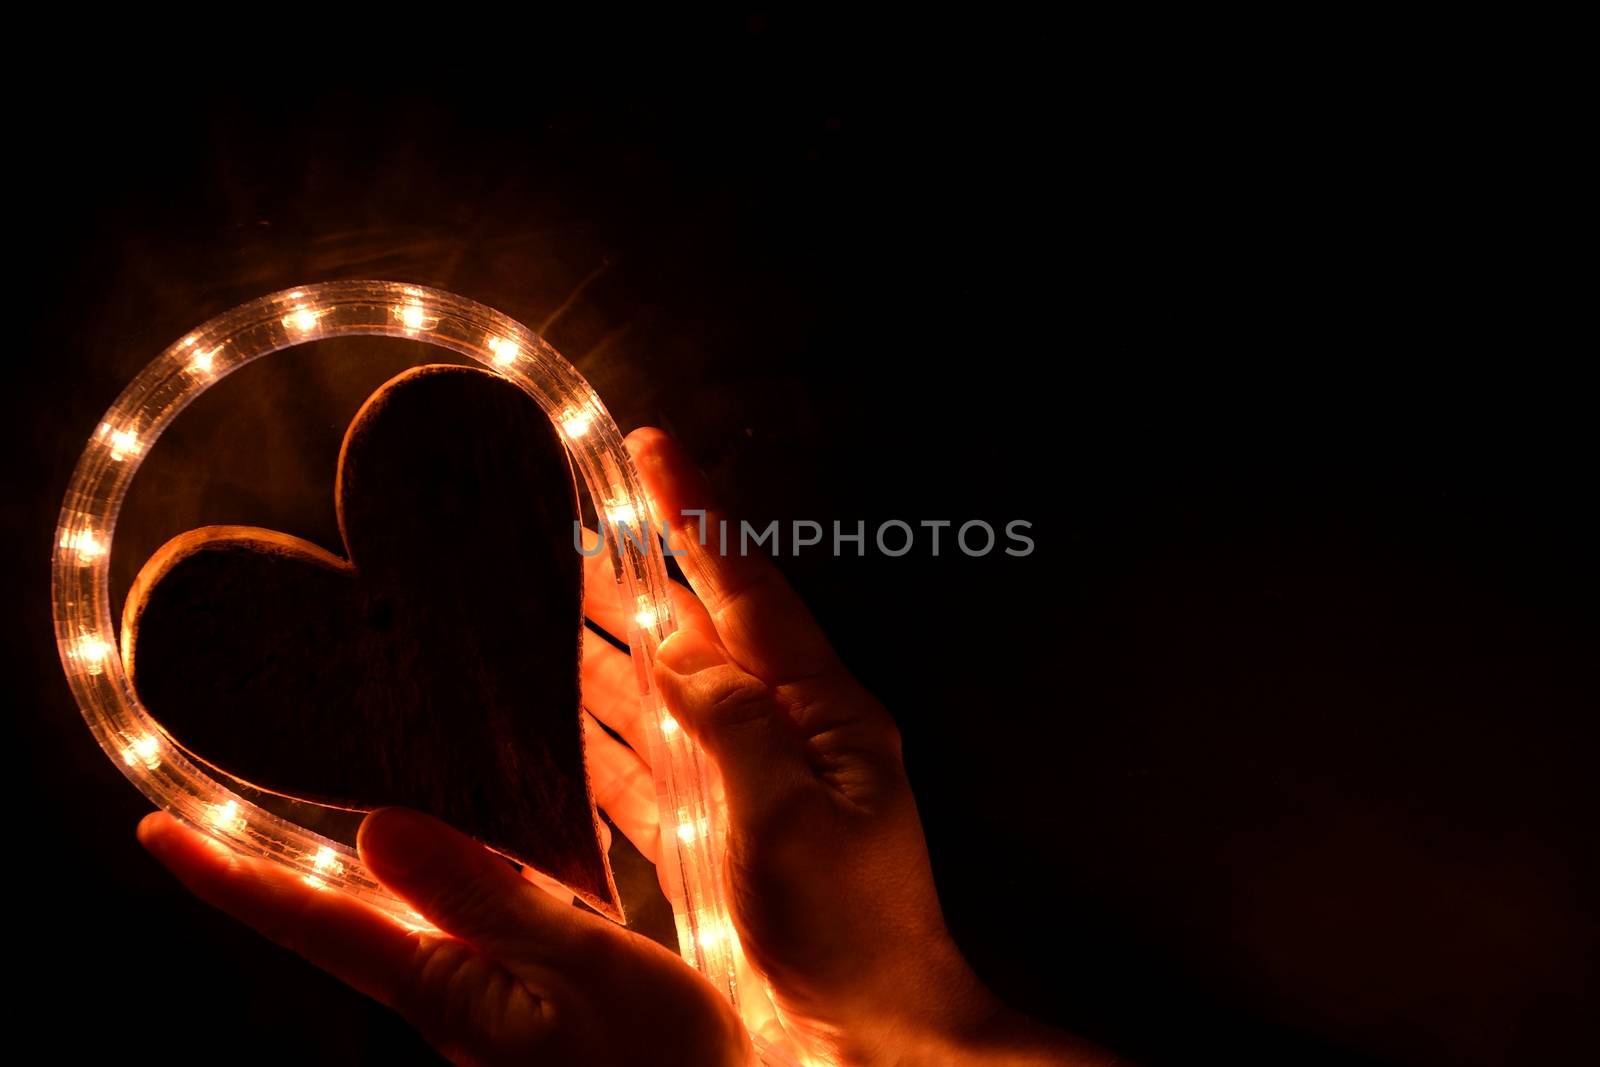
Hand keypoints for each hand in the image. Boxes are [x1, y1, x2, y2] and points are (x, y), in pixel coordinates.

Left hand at [136, 808, 748, 1065]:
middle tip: (207, 813)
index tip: (157, 831)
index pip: (315, 925)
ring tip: (317, 822)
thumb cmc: (658, 1061)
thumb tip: (375, 831)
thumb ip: (484, 895)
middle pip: (337, 923)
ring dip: (353, 877)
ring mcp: (474, 1008)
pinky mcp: (510, 1008)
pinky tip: (463, 871)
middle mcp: (442, 1001)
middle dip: (269, 870)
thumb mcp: (581, 964)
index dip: (232, 879)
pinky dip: (437, 890)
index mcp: (444, 990)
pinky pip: (450, 936)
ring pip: (395, 926)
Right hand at [588, 428, 1114, 1065]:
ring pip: (664, 695)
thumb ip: (734, 724)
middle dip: (639, 571)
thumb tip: (680, 648)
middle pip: (700, 632)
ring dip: (608, 647)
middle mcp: (787, 738)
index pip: (752, 592)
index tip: (653, 450)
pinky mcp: (713, 840)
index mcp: (827, 715)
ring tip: (547, 600)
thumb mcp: (795, 820)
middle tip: (576, 516)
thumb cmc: (855, 937)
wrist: (869, 1041)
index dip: (698, 517)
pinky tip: (558, 720)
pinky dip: (601, 739)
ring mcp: (747, 788)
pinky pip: (646, 769)